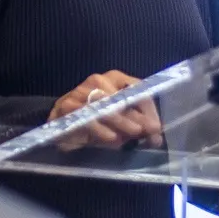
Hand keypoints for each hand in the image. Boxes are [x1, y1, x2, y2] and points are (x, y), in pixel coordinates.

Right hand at [48, 71, 162, 150]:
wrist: (61, 125)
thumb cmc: (96, 121)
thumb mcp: (120, 123)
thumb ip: (137, 127)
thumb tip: (156, 137)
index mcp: (115, 79)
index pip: (137, 88)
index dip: (149, 109)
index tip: (156, 127)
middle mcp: (98, 80)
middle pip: (121, 97)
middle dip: (137, 116)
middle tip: (149, 131)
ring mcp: (81, 91)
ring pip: (105, 105)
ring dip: (121, 121)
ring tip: (133, 134)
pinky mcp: (67, 106)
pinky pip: (87, 117)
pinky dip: (101, 129)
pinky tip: (111, 138)